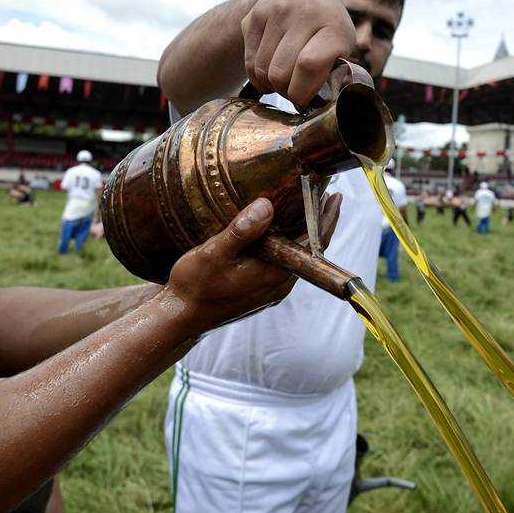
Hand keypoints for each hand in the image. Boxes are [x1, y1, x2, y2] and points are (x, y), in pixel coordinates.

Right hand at [164, 193, 342, 331]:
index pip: (312, 244)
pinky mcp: (261, 290)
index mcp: (274, 274)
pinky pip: (284, 263)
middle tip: (328, 194)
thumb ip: (241, 231)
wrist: (180, 318)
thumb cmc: (194, 287)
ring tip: (308, 207)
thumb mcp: (213, 253)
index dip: (324, 219)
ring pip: (296, 257)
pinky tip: (281, 230)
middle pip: (310, 250)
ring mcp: (271, 289)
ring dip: (304, 232)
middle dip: (319, 222)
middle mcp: (278, 285)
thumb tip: (267, 206)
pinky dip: (289, 243)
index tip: (333, 196)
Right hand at [241, 0, 355, 107]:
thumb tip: (313, 107)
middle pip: (281, 72)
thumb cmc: (326, 29)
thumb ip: (332, 73)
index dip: (302, 91)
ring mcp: (277, 11)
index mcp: (334, 25)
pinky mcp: (254, 16)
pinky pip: (250, 61)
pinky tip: (268, 72)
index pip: (309, 65)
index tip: (303, 101)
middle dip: (284, 92)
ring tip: (281, 82)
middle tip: (292, 92)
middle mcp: (305, 12)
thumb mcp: (341, 46)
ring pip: (262, 69)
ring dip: (269, 85)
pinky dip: (256, 76)